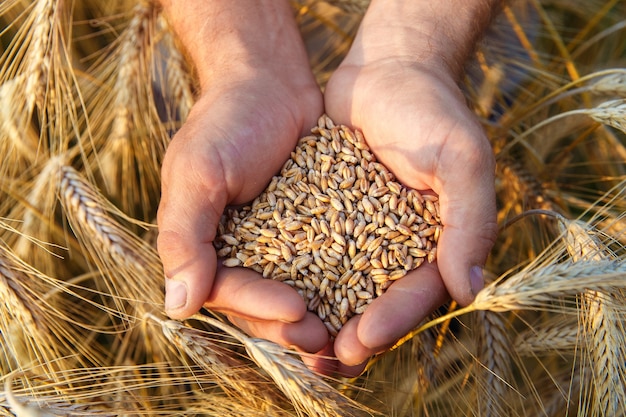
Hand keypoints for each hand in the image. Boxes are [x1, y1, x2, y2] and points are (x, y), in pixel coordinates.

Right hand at [157, 0, 330, 363]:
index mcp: (207, 248)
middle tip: (325, 340)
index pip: (229, 292)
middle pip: (265, 304)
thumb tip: (177, 308)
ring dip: (322, 317)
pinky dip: (344, 285)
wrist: (270, 82)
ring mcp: (281, 244)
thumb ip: (184, 237)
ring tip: (349, 337)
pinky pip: (328, 263)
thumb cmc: (225, 121)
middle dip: (293, 325)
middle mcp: (243, 253)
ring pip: (299, 292)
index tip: (297, 311)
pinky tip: (368, 302)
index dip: (260, 308)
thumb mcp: (197, 173)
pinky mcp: (315, 229)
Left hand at [323, 3, 498, 366]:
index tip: (361, 340)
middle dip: (351, 333)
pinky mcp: (326, 216)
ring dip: (319, 317)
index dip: (391, 321)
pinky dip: (295, 276)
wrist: (387, 70)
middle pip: (375, 303)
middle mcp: (397, 246)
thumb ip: (468, 221)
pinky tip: (272, 296)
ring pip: (340, 286)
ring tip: (294, 344)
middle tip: (323, 358)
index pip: (415, 294)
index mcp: (435, 243)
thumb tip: (470, 289)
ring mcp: (359, 233)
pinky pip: (310, 252)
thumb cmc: (431, 110)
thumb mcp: (460, 159)